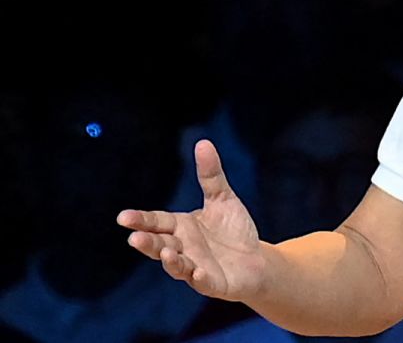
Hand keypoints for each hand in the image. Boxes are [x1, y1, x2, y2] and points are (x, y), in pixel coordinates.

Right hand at [117, 139, 265, 300]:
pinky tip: (199, 273)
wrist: (256, 260)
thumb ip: (210, 175)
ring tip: (165, 253)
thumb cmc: (233, 230)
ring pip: (177, 266)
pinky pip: (203, 283)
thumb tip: (203, 142)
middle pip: (159, 245)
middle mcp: (182, 248)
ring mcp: (195, 267)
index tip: (123, 217)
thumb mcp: (222, 198)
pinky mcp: (213, 283)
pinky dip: (199, 278)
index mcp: (180, 227)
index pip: (156, 222)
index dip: (140, 220)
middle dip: (147, 242)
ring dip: (170, 261)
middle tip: (134, 238)